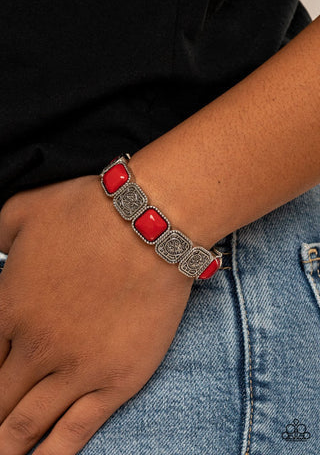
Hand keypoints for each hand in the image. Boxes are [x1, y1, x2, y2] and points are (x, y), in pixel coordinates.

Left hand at [0, 174, 193, 453]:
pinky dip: (52, 454)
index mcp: (8, 308)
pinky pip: (74, 431)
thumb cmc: (87, 212)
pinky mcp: (115, 381)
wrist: (149, 226)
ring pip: (25, 425)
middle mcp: (34, 348)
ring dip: (7, 446)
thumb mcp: (21, 211)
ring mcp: (74, 369)